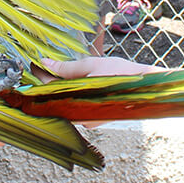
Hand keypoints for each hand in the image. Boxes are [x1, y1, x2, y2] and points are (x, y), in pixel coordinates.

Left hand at [39, 57, 162, 126]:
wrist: (150, 88)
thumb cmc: (123, 75)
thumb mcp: (93, 65)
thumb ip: (67, 67)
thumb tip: (46, 63)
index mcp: (78, 104)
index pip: (50, 90)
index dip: (41, 76)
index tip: (34, 64)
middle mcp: (82, 118)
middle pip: (57, 98)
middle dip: (49, 82)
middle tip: (42, 65)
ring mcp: (89, 119)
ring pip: (67, 102)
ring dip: (61, 87)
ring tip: (55, 71)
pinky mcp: (96, 118)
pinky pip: (78, 106)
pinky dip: (73, 94)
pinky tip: (72, 82)